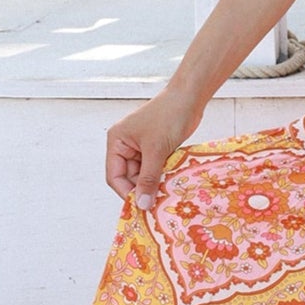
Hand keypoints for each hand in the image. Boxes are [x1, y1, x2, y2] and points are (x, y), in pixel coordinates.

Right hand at [105, 90, 201, 208]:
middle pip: (129, 177)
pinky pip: (155, 168)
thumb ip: (148, 178)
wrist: (189, 97)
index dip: (126, 192)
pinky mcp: (155, 148)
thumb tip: (142, 203)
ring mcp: (140, 146)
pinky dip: (162, 175)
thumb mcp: (156, 150)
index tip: (141, 206)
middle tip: (158, 202)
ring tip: (167, 191)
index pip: (114, 176)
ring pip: (144, 174)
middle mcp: (125, 145)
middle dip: (143, 188)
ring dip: (154, 182)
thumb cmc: (169, 116)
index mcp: (117, 142)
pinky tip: (172, 181)